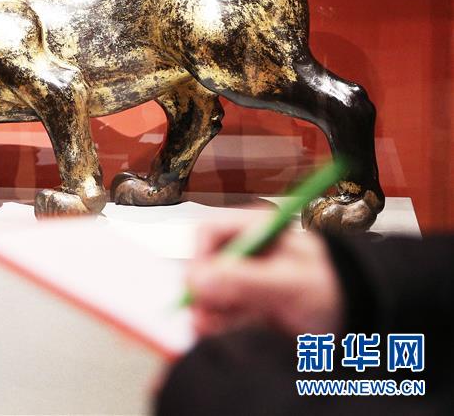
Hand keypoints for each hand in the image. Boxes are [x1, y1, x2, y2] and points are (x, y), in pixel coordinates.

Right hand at [187, 218, 343, 337]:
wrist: (360, 316)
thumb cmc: (335, 288)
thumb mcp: (290, 283)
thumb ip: (246, 280)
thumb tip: (200, 280)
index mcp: (257, 229)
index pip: (210, 233)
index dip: (199, 258)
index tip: (198, 285)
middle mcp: (247, 251)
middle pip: (206, 265)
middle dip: (202, 291)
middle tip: (200, 313)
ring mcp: (247, 278)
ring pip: (211, 291)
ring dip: (207, 309)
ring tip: (206, 326)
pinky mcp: (250, 303)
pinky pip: (223, 311)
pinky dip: (217, 322)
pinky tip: (213, 330)